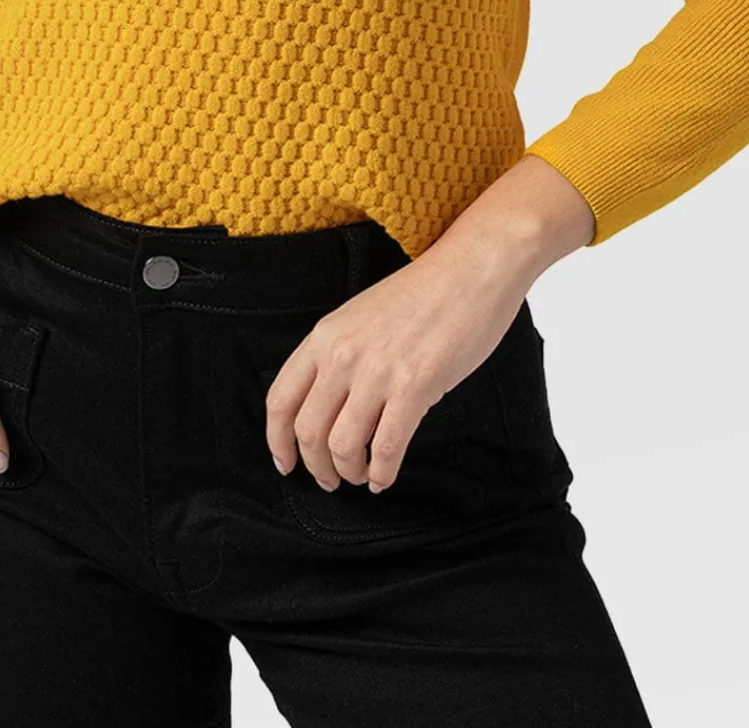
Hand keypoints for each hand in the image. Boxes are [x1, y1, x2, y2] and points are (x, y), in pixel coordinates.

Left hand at [261, 249, 531, 494]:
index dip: (277, 441)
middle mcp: (342, 354)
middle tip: (331, 480)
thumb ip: (339, 356)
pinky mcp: (414, 386)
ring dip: (349, 472)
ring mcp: (377, 370)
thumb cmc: (424, 294)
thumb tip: (329, 407)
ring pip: (342, 446)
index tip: (285, 464)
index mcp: (325, 335)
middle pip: (307, 431)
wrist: (471, 269)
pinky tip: (386, 476)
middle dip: (316, 467)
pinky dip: (382, 473)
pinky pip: (386, 447)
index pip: (280, 399)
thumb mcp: (361, 317)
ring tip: (363, 475)